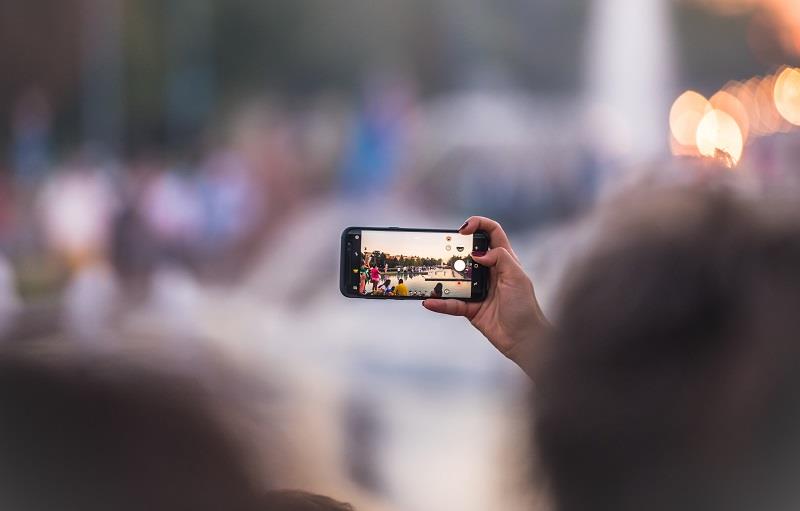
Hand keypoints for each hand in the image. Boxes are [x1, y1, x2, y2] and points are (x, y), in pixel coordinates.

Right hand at [423, 217, 548, 378]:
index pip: (492, 233)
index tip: (463, 229)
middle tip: (444, 250)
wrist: (524, 339)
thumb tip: (478, 253)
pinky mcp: (471, 308)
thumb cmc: (525, 307)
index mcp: (504, 260)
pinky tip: (430, 302)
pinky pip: (451, 303)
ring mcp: (478, 290)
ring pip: (456, 278)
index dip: (478, 224)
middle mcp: (490, 272)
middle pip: (469, 252)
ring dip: (443, 277)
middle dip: (455, 248)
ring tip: (431, 273)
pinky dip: (440, 303)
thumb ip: (501, 258)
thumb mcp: (517, 277)